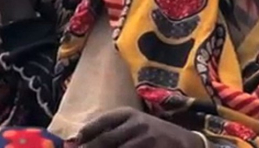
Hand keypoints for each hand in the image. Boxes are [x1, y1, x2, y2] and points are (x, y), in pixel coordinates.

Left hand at [76, 107, 205, 147]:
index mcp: (129, 114)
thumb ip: (110, 131)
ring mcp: (147, 140)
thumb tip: (77, 142)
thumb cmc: (153, 134)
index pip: (102, 121)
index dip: (85, 133)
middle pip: (106, 141)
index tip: (73, 143)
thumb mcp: (134, 125)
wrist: (186, 143)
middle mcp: (138, 124)